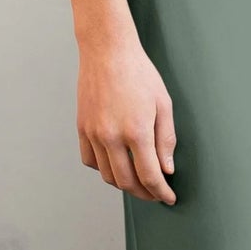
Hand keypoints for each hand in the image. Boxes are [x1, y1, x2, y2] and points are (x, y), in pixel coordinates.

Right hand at [77, 34, 177, 203]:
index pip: (149, 176)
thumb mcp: (164, 104)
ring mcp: (93, 133)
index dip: (161, 192)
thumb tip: (166, 169)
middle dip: (144, 193)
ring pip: (107, 175)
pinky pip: (91, 160)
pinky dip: (104, 169)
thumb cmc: (139, 73)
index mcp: (136, 131)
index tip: (169, 198)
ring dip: (124, 184)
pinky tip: (116, 164)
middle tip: (156, 193)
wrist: (107, 51)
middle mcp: (111, 136)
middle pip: (127, 182)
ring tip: (138, 181)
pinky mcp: (82, 128)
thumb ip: (166, 140)